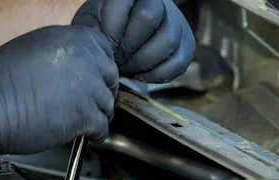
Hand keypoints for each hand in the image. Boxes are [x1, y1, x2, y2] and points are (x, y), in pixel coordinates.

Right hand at [0, 25, 117, 154]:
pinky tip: (88, 135)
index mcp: (71, 38)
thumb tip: (75, 66)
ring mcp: (87, 87)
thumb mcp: (33, 49)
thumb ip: (62, 54)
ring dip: (98, 114)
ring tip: (86, 121)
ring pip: (107, 105)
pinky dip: (97, 134)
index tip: (95, 78)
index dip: (100, 68)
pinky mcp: (84, 116)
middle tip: (90, 102)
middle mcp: (83, 59)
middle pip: (110, 78)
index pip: (104, 50)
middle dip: (101, 91)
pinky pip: (103, 127)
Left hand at [72, 0, 194, 82]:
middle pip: (148, 19)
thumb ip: (95, 30)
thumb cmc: (101, 31)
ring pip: (167, 40)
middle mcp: (158, 1)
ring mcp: (176, 21)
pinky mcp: (186, 44)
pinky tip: (141, 74)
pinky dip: (158, 74)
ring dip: (142, 62)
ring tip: (126, 67)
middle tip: (116, 60)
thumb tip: (105, 48)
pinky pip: (179, 61)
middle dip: (127, 48)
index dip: (112, 31)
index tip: (104, 48)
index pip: (124, 2)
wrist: (121, 37)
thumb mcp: (91, 25)